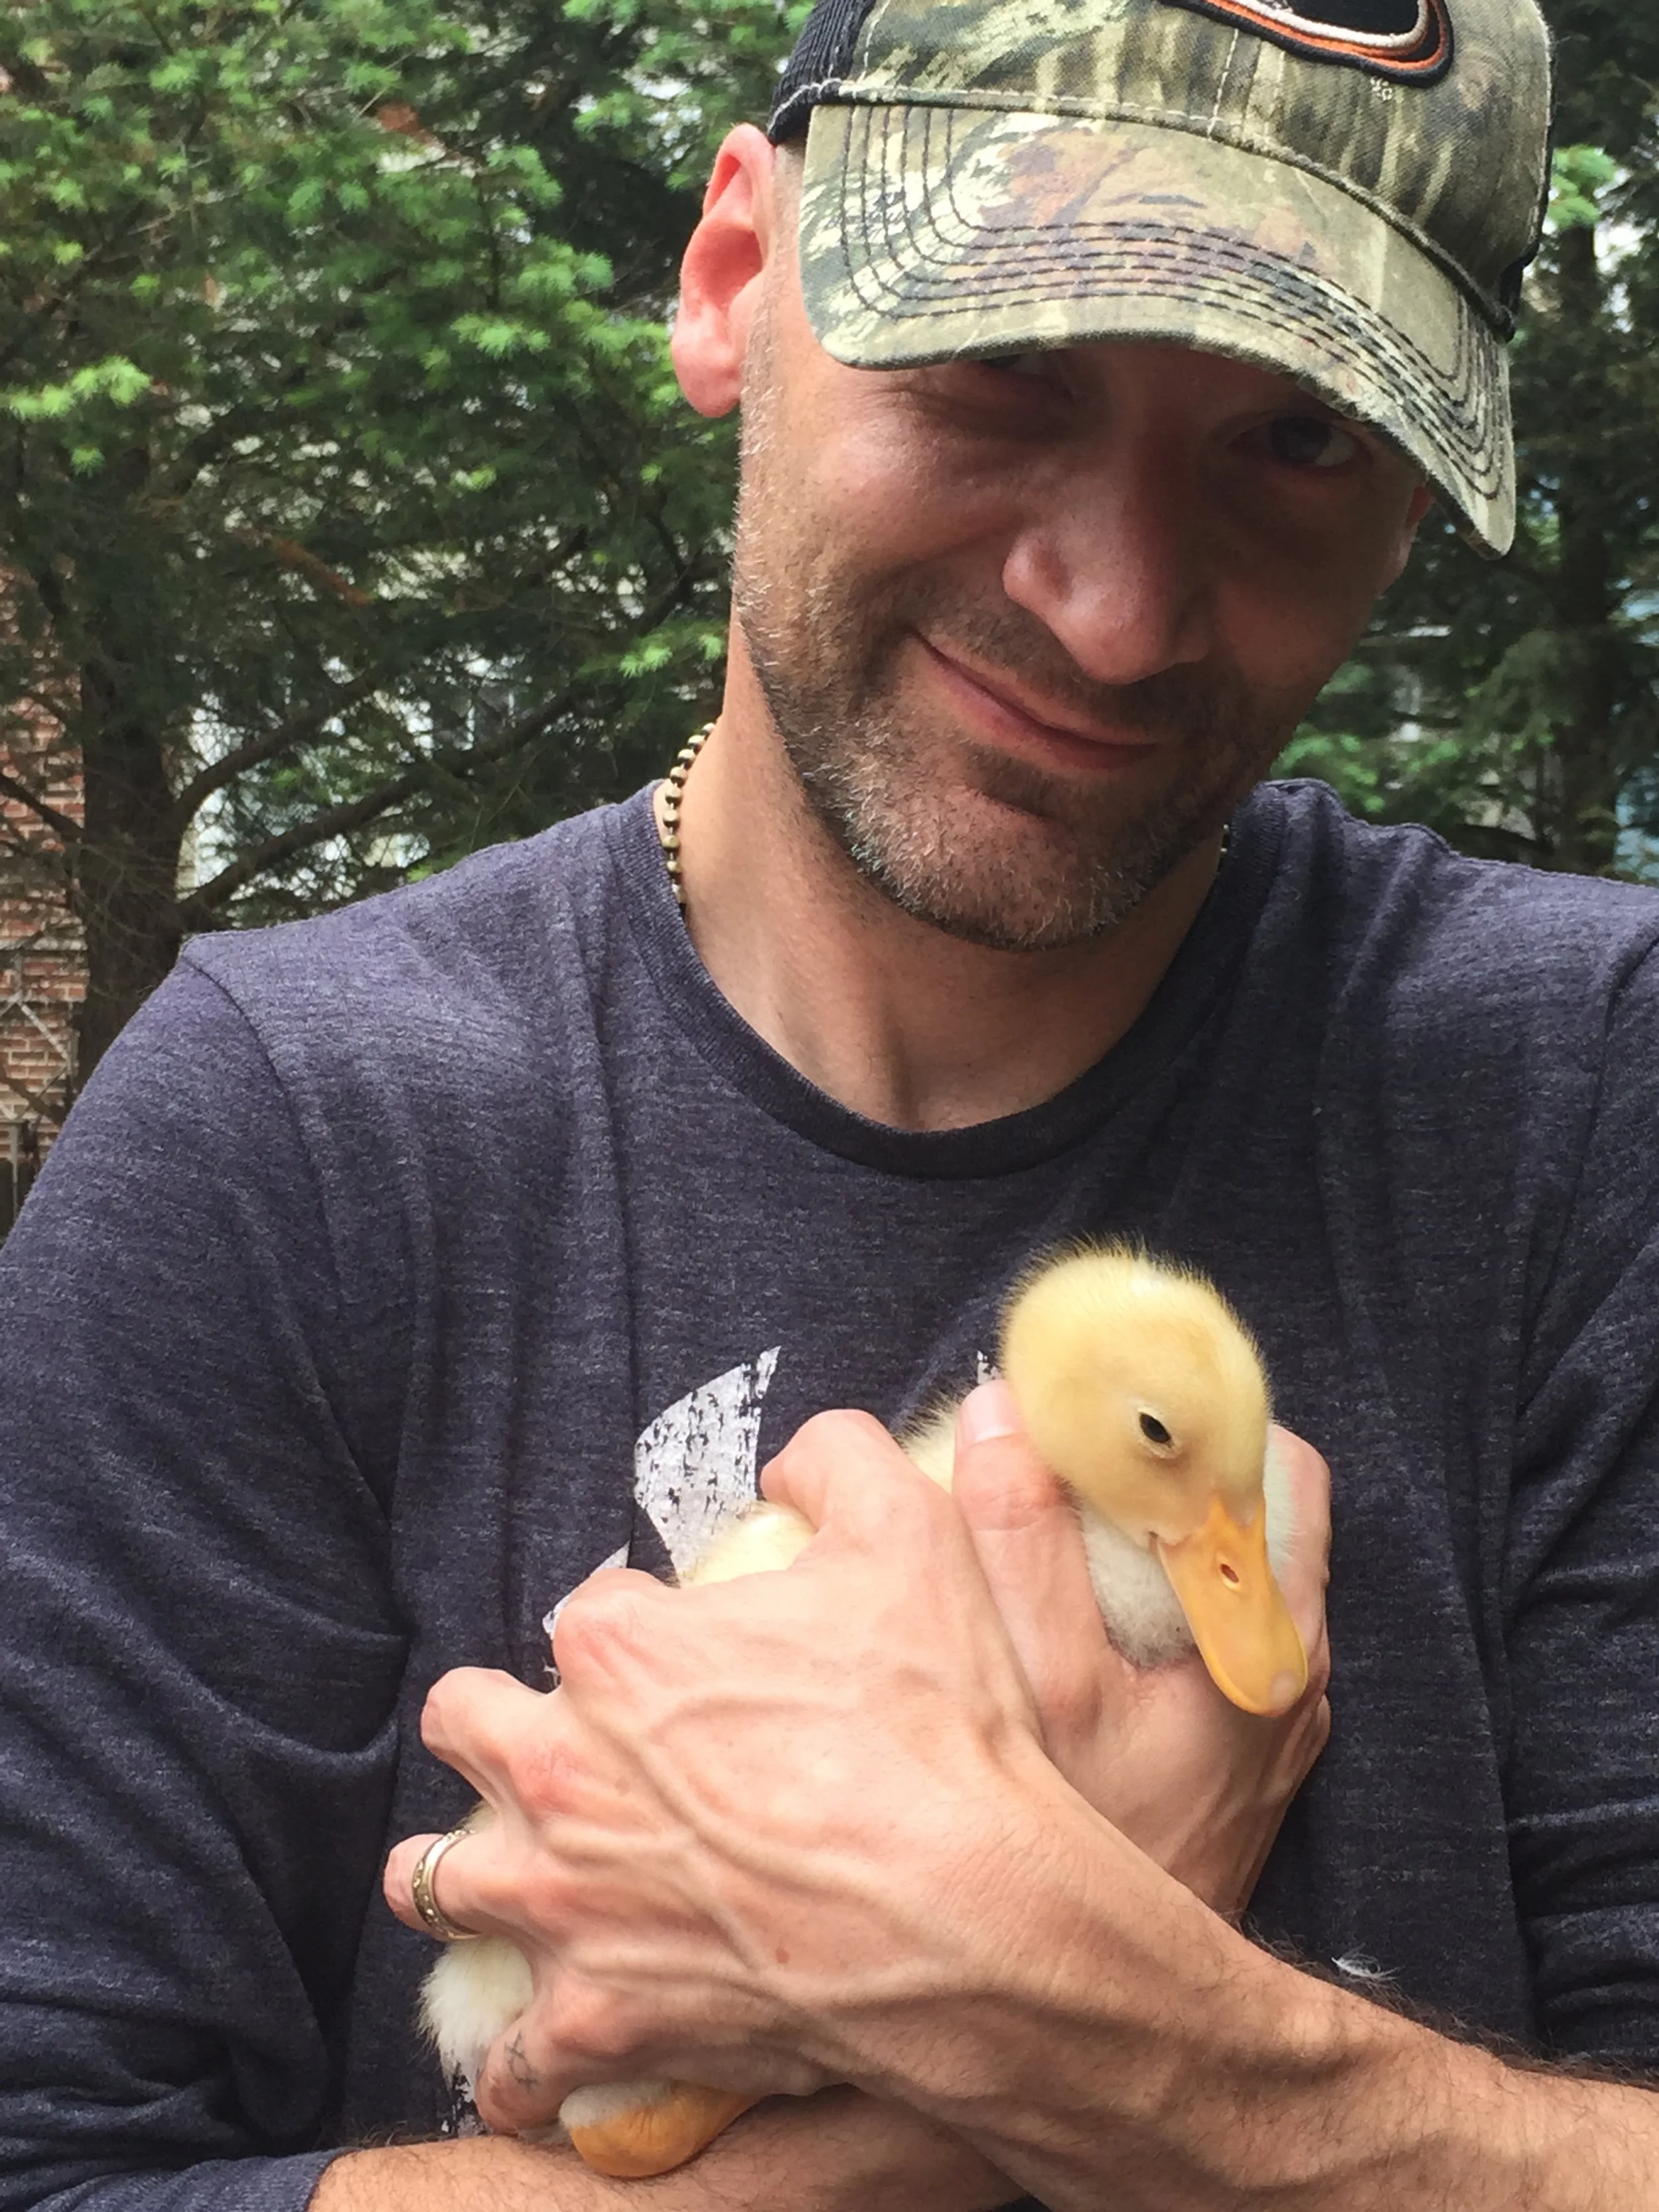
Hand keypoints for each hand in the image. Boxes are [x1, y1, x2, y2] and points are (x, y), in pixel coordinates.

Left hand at [386, 1413, 1069, 2135]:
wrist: (970, 1910)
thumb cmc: (934, 1725)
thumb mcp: (910, 1534)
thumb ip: (840, 1460)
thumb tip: (799, 1455)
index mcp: (618, 1652)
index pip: (582, 1617)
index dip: (631, 1631)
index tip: (676, 1656)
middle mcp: (560, 1769)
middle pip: (467, 1727)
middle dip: (499, 1728)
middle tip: (557, 1745)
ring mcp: (566, 1900)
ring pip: (439, 1879)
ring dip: (466, 1871)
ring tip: (506, 1874)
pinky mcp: (597, 2015)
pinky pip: (517, 2059)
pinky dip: (524, 2061)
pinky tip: (542, 2056)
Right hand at [947, 1382, 1331, 1917]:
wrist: (1102, 2006)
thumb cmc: (1079, 1849)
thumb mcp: (1040, 1686)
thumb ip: (1018, 1541)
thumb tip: (1000, 1413)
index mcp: (1270, 1630)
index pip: (1275, 1464)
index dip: (1187, 1412)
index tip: (1095, 1399)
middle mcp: (1284, 1660)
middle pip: (1236, 1505)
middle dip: (1142, 1465)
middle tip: (1046, 1452)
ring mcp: (1260, 1703)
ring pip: (1207, 1565)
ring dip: (1128, 1529)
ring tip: (1036, 1520)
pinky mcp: (1230, 1739)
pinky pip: (1187, 1622)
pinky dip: (1128, 1592)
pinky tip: (1052, 1606)